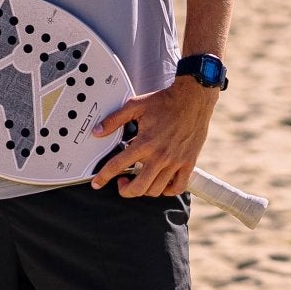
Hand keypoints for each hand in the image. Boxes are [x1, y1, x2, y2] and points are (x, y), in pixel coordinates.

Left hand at [89, 79, 218, 197]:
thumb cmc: (165, 102)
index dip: (103, 177)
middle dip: (125, 190)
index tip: (97, 183)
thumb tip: (97, 131)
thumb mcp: (135, 106)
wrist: (192, 99)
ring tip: (140, 180)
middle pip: (138, 187)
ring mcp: (175, 162)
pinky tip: (161, 183)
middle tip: (122, 182)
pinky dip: (168, 191)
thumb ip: (114, 120)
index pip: (117, 166)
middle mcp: (159, 156)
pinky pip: (178, 187)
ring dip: (144, 190)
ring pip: (156, 190)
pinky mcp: (188, 163)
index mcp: (144, 143)